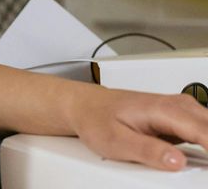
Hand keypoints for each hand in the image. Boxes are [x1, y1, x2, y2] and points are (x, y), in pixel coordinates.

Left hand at [68, 87, 207, 170]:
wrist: (85, 106)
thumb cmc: (96, 118)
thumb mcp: (115, 141)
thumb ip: (148, 151)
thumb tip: (177, 162)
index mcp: (164, 110)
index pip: (206, 132)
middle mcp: (176, 106)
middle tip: (206, 175)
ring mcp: (180, 111)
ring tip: (205, 169)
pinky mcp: (179, 119)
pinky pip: (204, 132)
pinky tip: (205, 161)